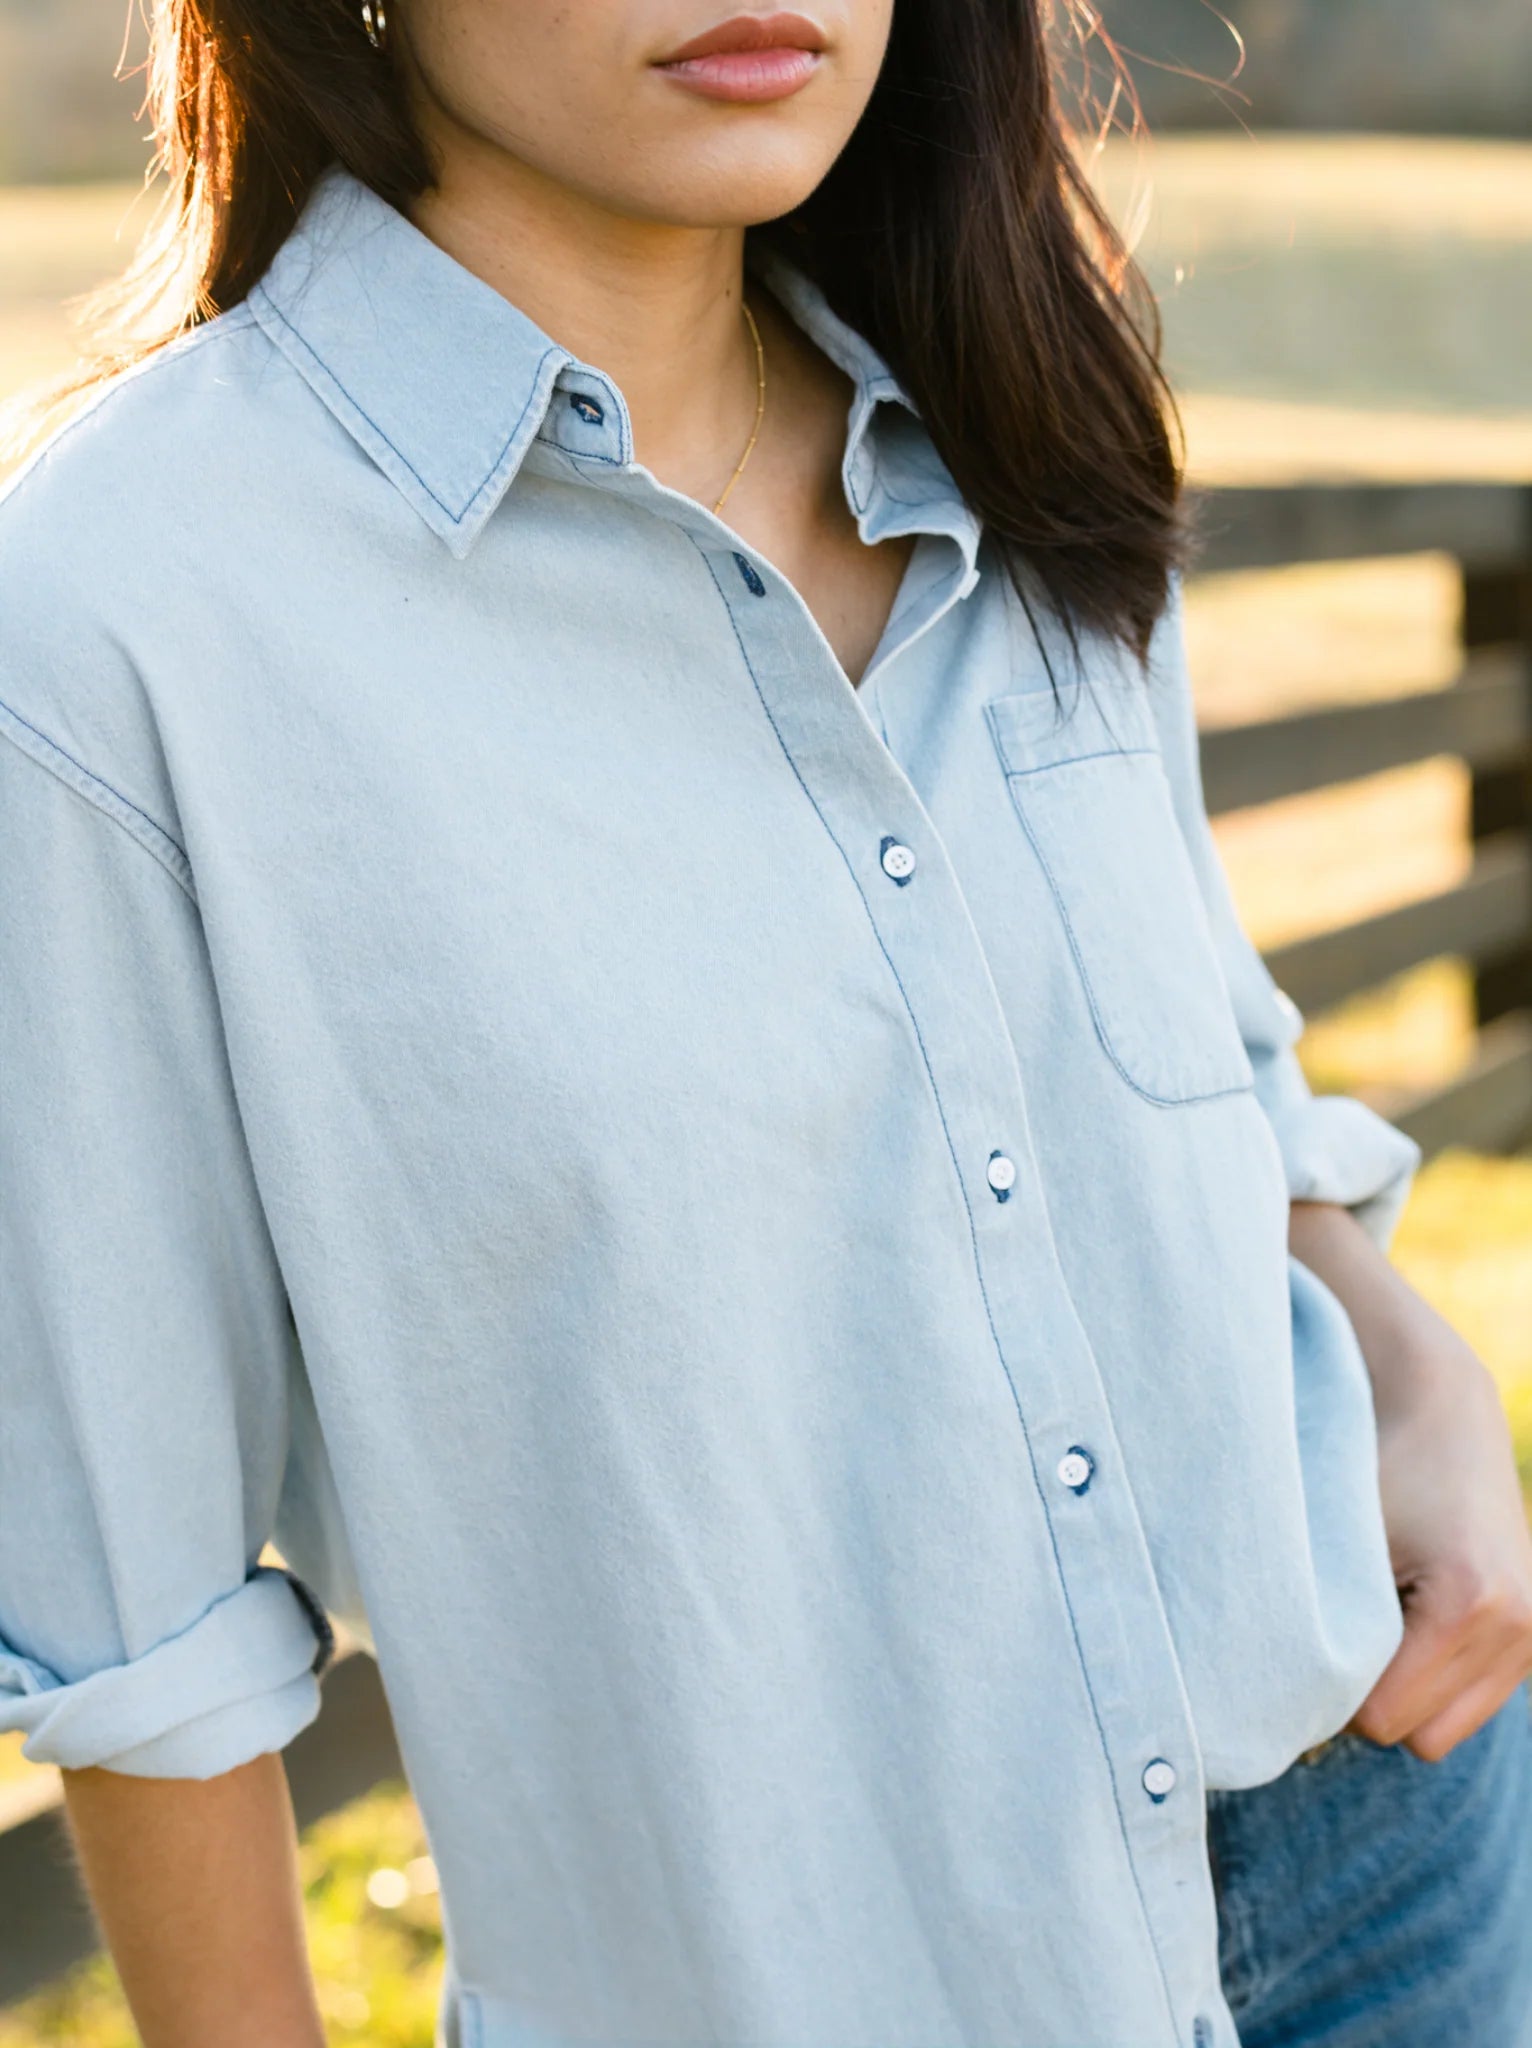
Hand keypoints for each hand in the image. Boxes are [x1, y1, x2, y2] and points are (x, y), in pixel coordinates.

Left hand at [1289, 1200, 1531, 1760]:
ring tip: (1376, 1619)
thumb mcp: (1329, 1537)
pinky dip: (1434, 1679)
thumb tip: (1253, 1703)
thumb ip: (1305, 1617)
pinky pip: (1474, 1703)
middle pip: (1419, 1738)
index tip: (1303, 1639)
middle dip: (1370, 1699)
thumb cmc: (1369, 1459)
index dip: (1331, 1690)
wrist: (1440, 1405)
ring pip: (1449, 1731)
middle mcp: (1520, 1626)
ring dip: (1406, 1694)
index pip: (1381, 1717)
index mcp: (1469, 1601)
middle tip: (1337, 1629)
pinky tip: (1408, 1619)